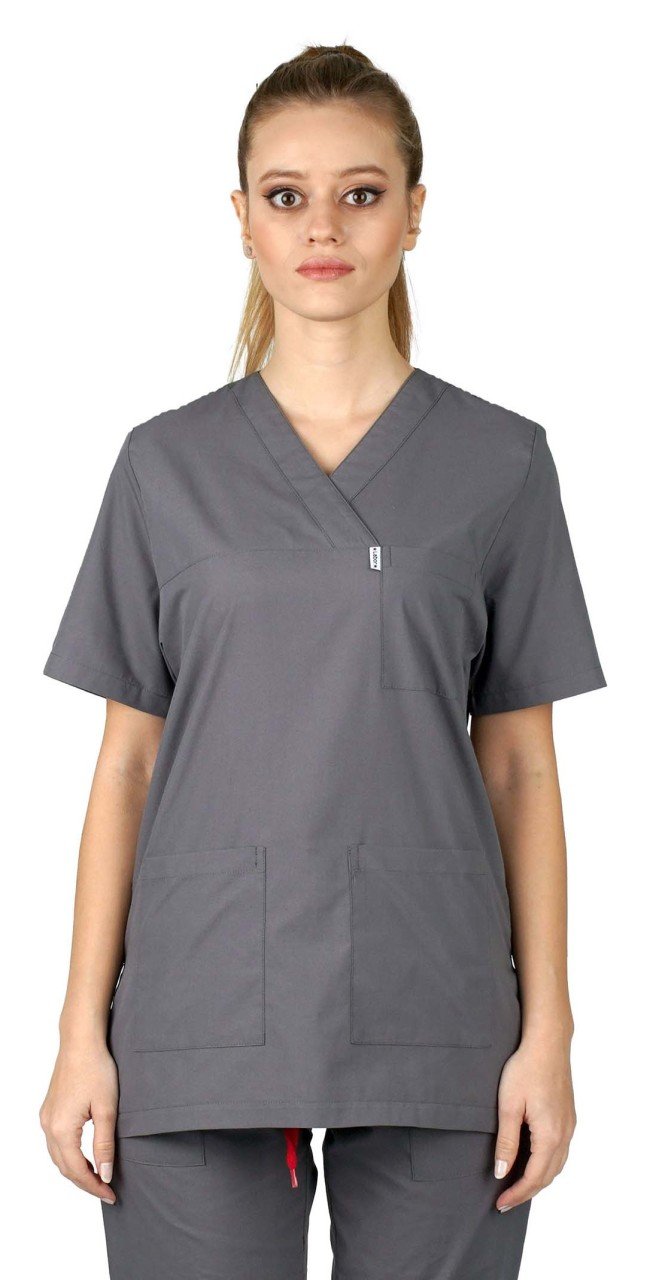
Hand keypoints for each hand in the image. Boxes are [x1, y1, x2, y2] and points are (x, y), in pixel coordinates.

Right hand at [39, 1039, 118, 1204]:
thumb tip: (104, 1174)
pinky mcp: (49, 1110)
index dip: (94, 1186)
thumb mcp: (107, 1109)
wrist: (81, 1042)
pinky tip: (84, 1157)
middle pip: (65, 1167)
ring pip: (58, 1157)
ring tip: (98, 1178)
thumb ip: (104, 1145)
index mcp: (61, 1129)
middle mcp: (48, 1126)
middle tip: (107, 1191)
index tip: (111, 1195)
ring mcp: (46, 1118)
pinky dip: (69, 1156)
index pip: (77, 1170)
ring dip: (76, 1170)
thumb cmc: (96, 1070)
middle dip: (85, 1182)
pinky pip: (56, 1143)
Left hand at [493, 1031, 576, 1211]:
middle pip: (548, 1176)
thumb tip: (501, 1172)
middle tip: (506, 1201)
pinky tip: (532, 1161)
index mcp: (550, 1135)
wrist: (547, 1043)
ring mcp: (569, 1125)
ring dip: (538, 1179)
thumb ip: (506, 1142)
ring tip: (517, 1186)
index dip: (517, 1194)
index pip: (534, 1177)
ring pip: (557, 1165)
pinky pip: (560, 1151)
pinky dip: (546, 1164)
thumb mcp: (508, 1106)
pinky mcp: (568, 1116)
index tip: (500, 1203)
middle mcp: (564, 1134)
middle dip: (527, 1192)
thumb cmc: (525, 1069)